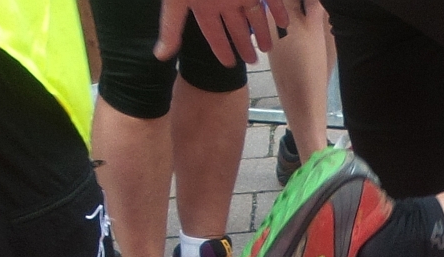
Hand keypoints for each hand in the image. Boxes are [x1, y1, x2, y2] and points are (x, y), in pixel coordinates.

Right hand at [156, 0, 289, 65]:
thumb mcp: (177, 2)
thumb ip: (171, 27)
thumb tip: (160, 56)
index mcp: (204, 5)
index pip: (213, 33)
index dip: (220, 49)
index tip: (228, 63)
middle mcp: (223, 0)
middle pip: (236, 27)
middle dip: (244, 44)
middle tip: (252, 61)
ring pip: (254, 15)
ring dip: (262, 31)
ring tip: (268, 48)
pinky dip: (278, 10)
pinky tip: (283, 23)